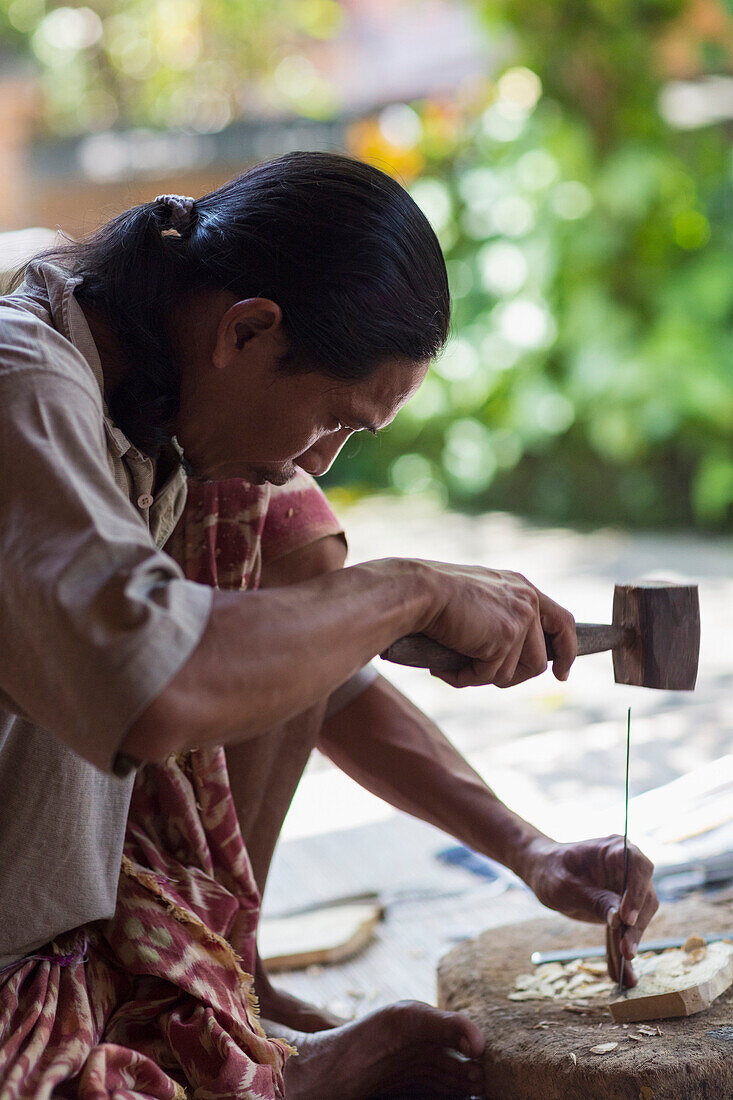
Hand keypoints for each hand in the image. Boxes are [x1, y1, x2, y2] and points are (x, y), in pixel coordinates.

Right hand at [417, 563, 575, 687]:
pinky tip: (444, 666)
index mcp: (522, 587)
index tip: (561, 674)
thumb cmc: (434, 597)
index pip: (561, 621)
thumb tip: (502, 663)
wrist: (419, 591)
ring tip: (454, 666)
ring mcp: (520, 619)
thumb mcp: (475, 600)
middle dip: (514, 677)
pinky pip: (491, 675)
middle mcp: (528, 600)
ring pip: (516, 672)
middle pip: (539, 660)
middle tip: (483, 677)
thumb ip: (497, 619)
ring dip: (484, 676)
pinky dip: (466, 677)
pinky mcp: (506, 636)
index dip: (566, 650)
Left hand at [521, 835, 657, 986]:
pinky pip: (625, 930)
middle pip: (644, 897)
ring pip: (639, 918)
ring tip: (626, 974)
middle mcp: (627, 867)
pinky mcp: (622, 908)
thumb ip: (593, 899)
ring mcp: (627, 888)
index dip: (637, 893)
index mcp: (614, 849)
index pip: (638, 867)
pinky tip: (621, 973)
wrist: (543, 872)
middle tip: (626, 952)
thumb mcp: (565, 885)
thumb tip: (619, 920)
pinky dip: (621, 949)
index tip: (627, 918)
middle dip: (636, 927)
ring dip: (630, 944)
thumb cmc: (551, 870)